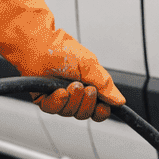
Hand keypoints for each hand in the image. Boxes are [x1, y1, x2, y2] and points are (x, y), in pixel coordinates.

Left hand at [0, 0, 125, 120]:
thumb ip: (106, 84)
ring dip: (73, 99)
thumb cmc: (62, 49)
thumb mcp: (90, 65)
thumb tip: (120, 101)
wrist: (38, 44)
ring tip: (71, 84)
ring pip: (70, 113)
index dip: (101, 111)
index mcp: (88, 85)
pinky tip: (60, 92)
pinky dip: (58, 102)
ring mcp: (59, 97)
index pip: (98, 108)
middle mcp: (74, 94)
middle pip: (85, 114)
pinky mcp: (44, 99)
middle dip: (87, 103)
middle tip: (87, 89)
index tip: (102, 107)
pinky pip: (53, 109)